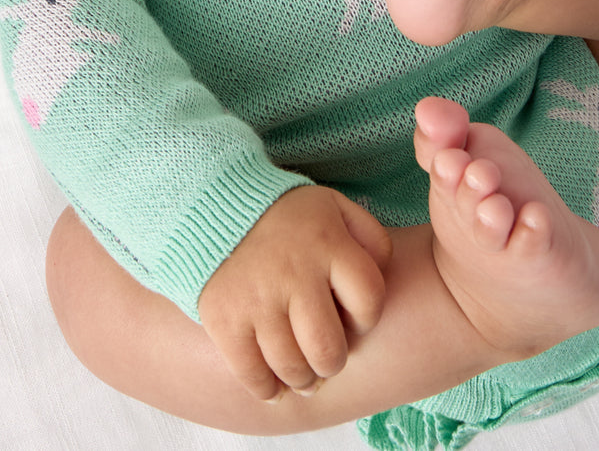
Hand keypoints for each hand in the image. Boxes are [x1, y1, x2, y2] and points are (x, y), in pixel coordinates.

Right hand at [197, 185, 391, 401]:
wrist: (215, 209)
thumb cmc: (288, 219)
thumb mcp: (336, 209)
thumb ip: (370, 238)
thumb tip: (383, 277)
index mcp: (327, 243)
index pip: (369, 300)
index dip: (366, 318)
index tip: (351, 316)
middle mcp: (293, 272)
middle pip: (329, 350)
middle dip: (332, 362)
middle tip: (326, 356)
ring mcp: (256, 298)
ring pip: (293, 369)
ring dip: (303, 380)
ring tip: (303, 374)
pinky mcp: (223, 318)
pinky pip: (252, 375)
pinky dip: (267, 389)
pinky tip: (273, 385)